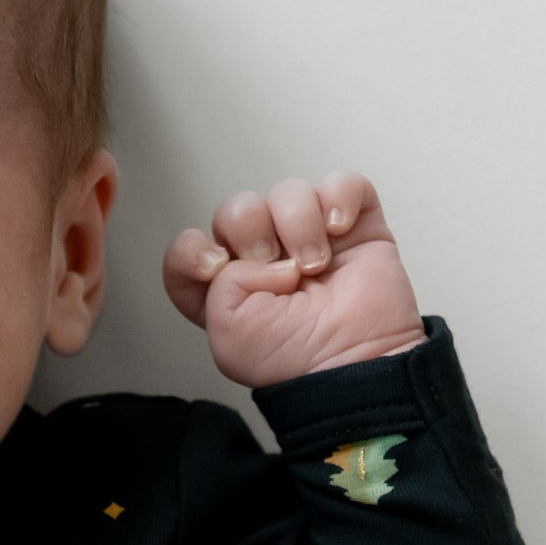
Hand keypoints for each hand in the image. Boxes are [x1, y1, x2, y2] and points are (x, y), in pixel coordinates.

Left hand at [164, 174, 424, 388]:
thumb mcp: (228, 333)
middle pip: (237, 210)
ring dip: (296, 222)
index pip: (189, 250)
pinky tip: (338, 231)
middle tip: (270, 261)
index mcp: (228, 291)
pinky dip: (339, 198)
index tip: (213, 265)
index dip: (191, 249)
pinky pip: (343, 183)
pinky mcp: (356, 228)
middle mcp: (267, 262)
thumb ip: (216, 282)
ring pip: (288, 192)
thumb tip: (265, 255)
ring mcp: (312, 240)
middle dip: (248, 229)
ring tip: (313, 264)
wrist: (353, 361)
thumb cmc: (294, 358)